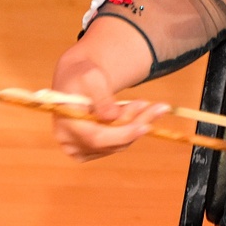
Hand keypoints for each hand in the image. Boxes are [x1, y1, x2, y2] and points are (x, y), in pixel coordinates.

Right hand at [51, 61, 169, 162]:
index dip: (123, 134)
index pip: (96, 138)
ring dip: (137, 124)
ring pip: (118, 144)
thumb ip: (102, 97)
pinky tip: (136, 111)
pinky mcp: (92, 150)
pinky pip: (117, 143)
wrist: (77, 81)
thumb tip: (112, 117)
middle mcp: (70, 143)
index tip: (147, 126)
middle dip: (137, 124)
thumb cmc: (83, 75)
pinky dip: (130, 128)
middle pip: (111, 142)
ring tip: (145, 103)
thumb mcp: (92, 77)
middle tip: (160, 107)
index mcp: (65, 126)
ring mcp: (81, 150)